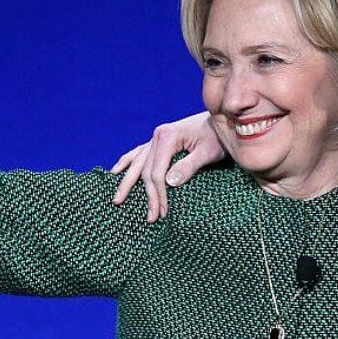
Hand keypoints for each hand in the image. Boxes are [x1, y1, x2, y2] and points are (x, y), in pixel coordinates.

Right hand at [110, 111, 225, 221]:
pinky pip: (138, 153)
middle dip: (148, 196)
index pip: (156, 172)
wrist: (222, 120)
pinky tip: (116, 171)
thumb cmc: (217, 137)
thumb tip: (169, 183)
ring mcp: (156, 138)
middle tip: (150, 218)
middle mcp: (157, 136)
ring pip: (137, 163)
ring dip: (127, 182)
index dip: (159, 194)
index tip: (162, 212)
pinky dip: (127, 162)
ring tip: (117, 200)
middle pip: (146, 171)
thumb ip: (189, 166)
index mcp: (167, 137)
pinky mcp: (159, 141)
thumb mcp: (208, 152)